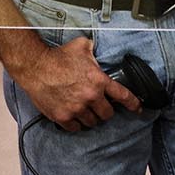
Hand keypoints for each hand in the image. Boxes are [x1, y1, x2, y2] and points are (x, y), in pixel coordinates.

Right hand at [14, 37, 141, 132]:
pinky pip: (76, 128)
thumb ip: (94, 51)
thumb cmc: (58, 56)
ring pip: (92, 123)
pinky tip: (74, 117)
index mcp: (99, 81)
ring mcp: (76, 109)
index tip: (138, 109)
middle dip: (106, 111)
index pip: (123, 96)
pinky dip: (76, 124)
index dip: (133, 104)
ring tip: (85, 111)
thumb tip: (98, 50)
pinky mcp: (63, 117)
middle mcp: (90, 97)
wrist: (36, 67)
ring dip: (91, 118)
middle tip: (100, 107)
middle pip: (107, 114)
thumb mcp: (82, 47)